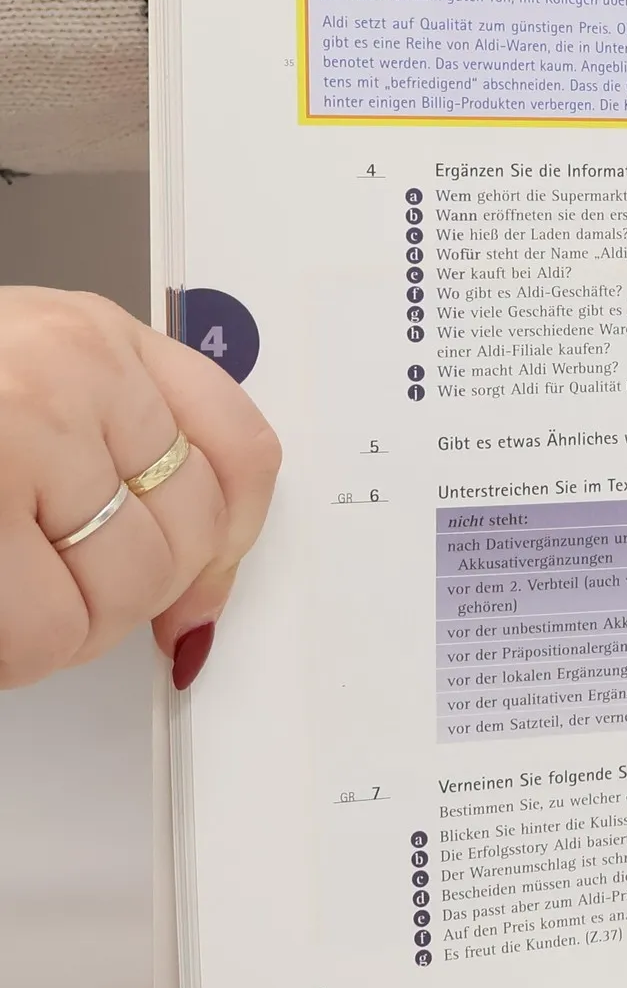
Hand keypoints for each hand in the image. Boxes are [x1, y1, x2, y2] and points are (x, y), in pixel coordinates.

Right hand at [0, 287, 280, 690]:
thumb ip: (117, 458)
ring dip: (61, 628)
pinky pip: (48, 629)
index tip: (197, 600)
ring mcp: (30, 424)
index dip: (224, 548)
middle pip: (192, 533)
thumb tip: (199, 607)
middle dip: (123, 596)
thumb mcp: (22, 392)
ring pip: (128, 590)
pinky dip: (17, 650)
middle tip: (41, 591)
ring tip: (5, 595)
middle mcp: (75, 366)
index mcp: (93, 336)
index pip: (242, 451)